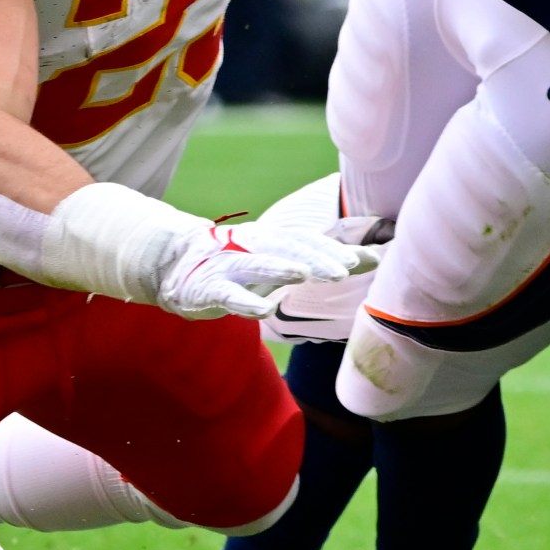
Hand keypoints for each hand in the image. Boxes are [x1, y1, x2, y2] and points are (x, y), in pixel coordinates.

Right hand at [155, 217, 369, 322]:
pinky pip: (227, 295)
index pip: (307, 240)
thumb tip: (375, 258)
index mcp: (271, 238)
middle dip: (315, 258)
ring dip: (280, 268)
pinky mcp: (207, 288)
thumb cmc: (239, 263)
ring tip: (303, 275)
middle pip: (287, 248)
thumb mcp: (280, 260)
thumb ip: (323, 261)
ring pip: (256, 264)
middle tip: (343, 270)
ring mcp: (228, 265)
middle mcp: (252, 245)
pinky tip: (264, 311)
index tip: (362, 261)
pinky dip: (245, 302)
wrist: (173, 262)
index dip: (333, 249)